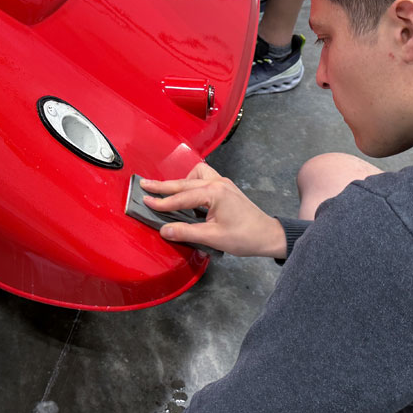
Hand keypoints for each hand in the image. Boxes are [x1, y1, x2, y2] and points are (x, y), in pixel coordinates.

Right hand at [141, 163, 285, 258]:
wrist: (267, 235)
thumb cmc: (245, 237)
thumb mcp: (213, 238)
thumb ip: (186, 232)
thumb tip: (165, 230)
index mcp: (214, 193)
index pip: (181, 197)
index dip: (162, 202)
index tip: (145, 202)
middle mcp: (218, 183)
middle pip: (184, 182)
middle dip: (164, 186)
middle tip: (145, 186)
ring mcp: (223, 183)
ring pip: (195, 175)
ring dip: (181, 183)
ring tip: (168, 193)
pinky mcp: (226, 188)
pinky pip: (204, 179)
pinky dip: (192, 184)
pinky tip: (188, 195)